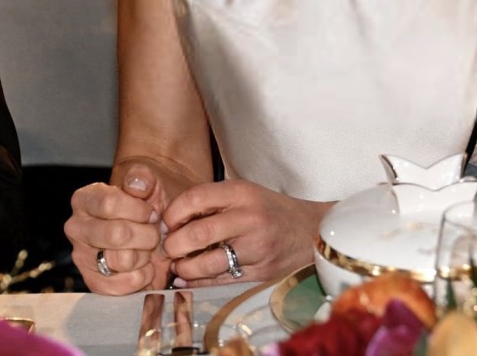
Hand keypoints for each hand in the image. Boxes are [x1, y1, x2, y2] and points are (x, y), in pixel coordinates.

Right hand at [65, 162, 171, 294]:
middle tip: (153, 233)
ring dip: (145, 255)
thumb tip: (136, 185)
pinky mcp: (94, 283)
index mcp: (83, 200)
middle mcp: (76, 228)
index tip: (151, 212)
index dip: (138, 210)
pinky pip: (124, 285)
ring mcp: (82, 257)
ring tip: (146, 249)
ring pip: (122, 260)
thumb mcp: (147, 183)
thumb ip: (141, 177)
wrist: (153, 229)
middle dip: (146, 235)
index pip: (109, 204)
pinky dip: (142, 277)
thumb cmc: (146, 204)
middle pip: (117, 234)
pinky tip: (143, 266)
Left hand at [161, 180, 328, 285]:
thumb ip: (212, 201)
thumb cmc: (269, 210)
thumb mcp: (244, 193)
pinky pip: (223, 280)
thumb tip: (171, 220)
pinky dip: (200, 283)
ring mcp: (257, 248)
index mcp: (241, 193)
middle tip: (166, 248)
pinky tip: (187, 281)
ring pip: (210, 262)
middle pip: (200, 233)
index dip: (173, 212)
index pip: (196, 198)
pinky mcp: (261, 273)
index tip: (165, 222)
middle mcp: (249, 219)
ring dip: (185, 268)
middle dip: (174, 244)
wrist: (311, 232)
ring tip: (176, 266)